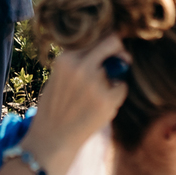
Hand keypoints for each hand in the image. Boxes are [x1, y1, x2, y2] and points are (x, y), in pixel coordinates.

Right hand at [21, 35, 129, 167]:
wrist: (52, 138)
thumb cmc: (56, 106)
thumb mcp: (60, 75)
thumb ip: (79, 60)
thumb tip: (108, 45)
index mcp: (66, 58)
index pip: (94, 36)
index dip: (105, 43)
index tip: (109, 50)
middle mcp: (80, 66)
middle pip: (113, 41)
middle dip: (119, 50)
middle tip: (121, 61)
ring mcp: (95, 83)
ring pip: (119, 67)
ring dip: (115, 78)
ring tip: (98, 95)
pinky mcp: (107, 100)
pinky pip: (123, 87)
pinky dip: (118, 94)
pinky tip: (103, 105)